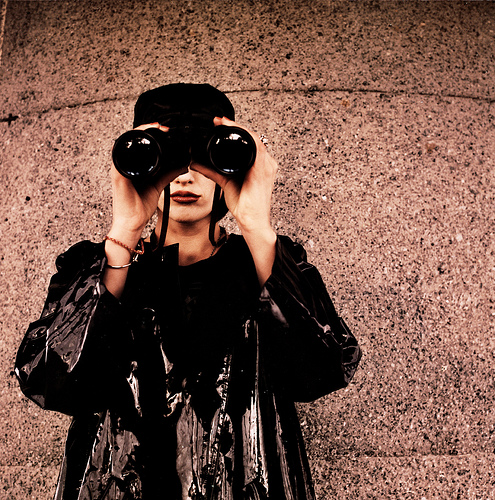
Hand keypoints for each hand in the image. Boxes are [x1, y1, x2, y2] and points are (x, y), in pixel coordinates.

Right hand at [109, 123, 187, 241]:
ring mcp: (118, 168)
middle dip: (146, 129)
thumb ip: (168, 173)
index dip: (149, 132)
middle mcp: (122, 164)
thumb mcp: (158, 185)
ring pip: (125, 142)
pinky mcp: (117, 175)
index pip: (137, 143)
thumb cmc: (139, 206)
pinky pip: (121, 156)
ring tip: (155, 128)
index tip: (165, 130)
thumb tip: (183, 164)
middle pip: (131, 139)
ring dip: (139, 132)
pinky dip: (132, 146)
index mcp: (131, 165)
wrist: (131, 223)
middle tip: (162, 127)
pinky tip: (142, 139)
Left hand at [191, 116, 277, 234]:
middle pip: (252, 137)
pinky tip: (234, 132)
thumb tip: (196, 162)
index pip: (249, 141)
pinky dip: (245, 137)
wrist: (252, 220)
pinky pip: (256, 147)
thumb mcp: (225, 182)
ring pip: (254, 138)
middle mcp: (266, 163)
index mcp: (260, 164)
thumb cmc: (244, 205)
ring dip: (238, 128)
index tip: (219, 124)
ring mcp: (266, 165)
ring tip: (223, 123)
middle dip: (235, 126)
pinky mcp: (262, 170)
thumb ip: (212, 171)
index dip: (235, 130)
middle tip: (218, 121)